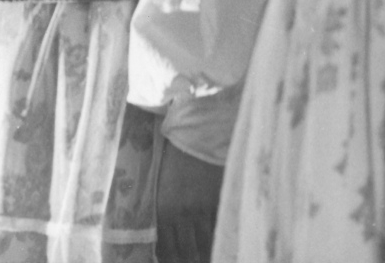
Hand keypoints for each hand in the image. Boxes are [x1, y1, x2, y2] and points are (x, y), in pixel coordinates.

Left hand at [155, 143, 223, 262]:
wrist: (197, 135)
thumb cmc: (175, 158)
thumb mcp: (163, 187)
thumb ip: (166, 214)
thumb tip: (168, 239)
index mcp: (163, 210)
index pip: (167, 251)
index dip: (172, 262)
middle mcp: (181, 214)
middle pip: (187, 253)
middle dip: (189, 262)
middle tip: (191, 262)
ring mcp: (202, 209)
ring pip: (206, 245)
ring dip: (206, 256)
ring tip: (207, 259)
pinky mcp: (219, 201)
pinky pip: (219, 228)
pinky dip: (220, 239)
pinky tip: (221, 246)